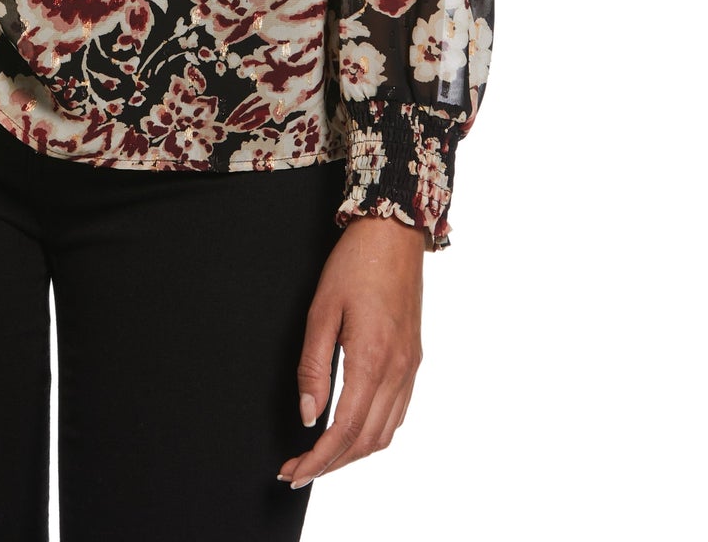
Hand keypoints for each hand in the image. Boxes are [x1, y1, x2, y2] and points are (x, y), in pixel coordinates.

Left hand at [277, 213, 426, 487]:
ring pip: (385, 433)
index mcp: (373, 360)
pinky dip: (373, 433)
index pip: (344, 431)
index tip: (293, 472)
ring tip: (320, 458)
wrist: (394, 234)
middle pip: (366, 441)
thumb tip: (308, 416)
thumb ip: (313, 367)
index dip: (317, 459)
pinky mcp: (414, 360)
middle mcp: (398, 372)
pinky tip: (351, 430)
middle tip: (298, 472)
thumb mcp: (321, 310)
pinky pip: (397, 413)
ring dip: (352, 454)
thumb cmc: (354, 264)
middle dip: (331, 465)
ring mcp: (410, 368)